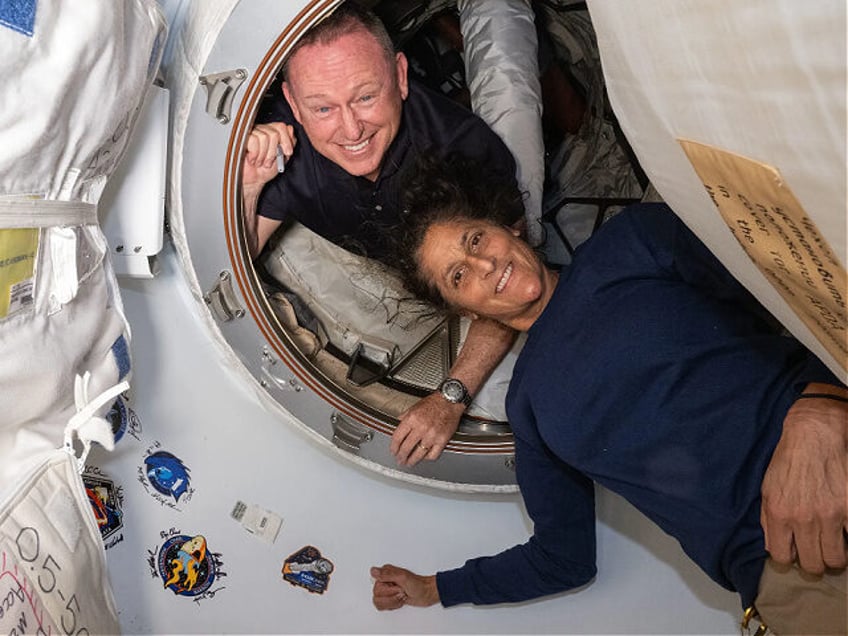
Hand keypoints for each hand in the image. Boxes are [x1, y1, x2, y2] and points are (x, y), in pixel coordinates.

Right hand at [242, 122, 295, 190]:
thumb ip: (290, 143)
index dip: (286, 140)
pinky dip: (255, 154)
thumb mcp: (284, 156)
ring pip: (264, 137)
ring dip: (264, 155)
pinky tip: (252, 159)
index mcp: (271, 133)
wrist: (254, 180)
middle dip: (273, 152)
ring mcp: (251, 133)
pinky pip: (254, 140)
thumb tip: (291, 129)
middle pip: (274, 133)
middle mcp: (261, 130)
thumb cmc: (266, 170)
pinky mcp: (242, 138)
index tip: (287, 152)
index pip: (281, 126)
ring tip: (260, 162)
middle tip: (269, 161)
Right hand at [371, 564, 438, 609]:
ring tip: (401, 596)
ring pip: (379, 602)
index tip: (397, 587)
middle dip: (392, 597)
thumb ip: (387, 574)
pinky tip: (401, 600)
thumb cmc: (418, 584)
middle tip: (402, 591)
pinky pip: (384, 606)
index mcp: (386, 572)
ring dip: (393, 602)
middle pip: (377, 596)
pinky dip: (394, 605)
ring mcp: (387, 590)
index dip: (388, 591)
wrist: (427, 593)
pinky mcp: (390, 598)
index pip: (376, 586)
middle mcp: (384, 580)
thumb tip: (373, 571)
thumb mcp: (403, 578)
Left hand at [390, 393, 463, 466]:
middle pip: (406, 448)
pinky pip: (433, 455)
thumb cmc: (434, 403)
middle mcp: (421, 428)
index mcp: (412, 419)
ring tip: (409, 463)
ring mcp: (432, 435)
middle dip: (401, 456)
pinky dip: (427, 458)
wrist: (450, 400)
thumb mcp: (414, 407)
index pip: (397, 438)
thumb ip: (404, 418)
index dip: (393, 447)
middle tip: (400, 460)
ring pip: (418, 454)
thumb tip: (397, 427)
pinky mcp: (442, 440)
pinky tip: (424, 457)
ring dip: (412, 460)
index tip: (393, 451)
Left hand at [761, 391, 847, 573]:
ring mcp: (830, 515)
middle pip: (813, 564)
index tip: (796, 553)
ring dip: (835, 556)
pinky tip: (844, 530)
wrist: (814, 434)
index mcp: (779, 513)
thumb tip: (773, 546)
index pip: (782, 557)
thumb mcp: (767, 488)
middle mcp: (803, 518)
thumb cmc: (788, 460)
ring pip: (836, 559)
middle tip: (818, 552)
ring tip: (834, 545)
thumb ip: (768, 519)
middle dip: (815, 562)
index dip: (790, 559)